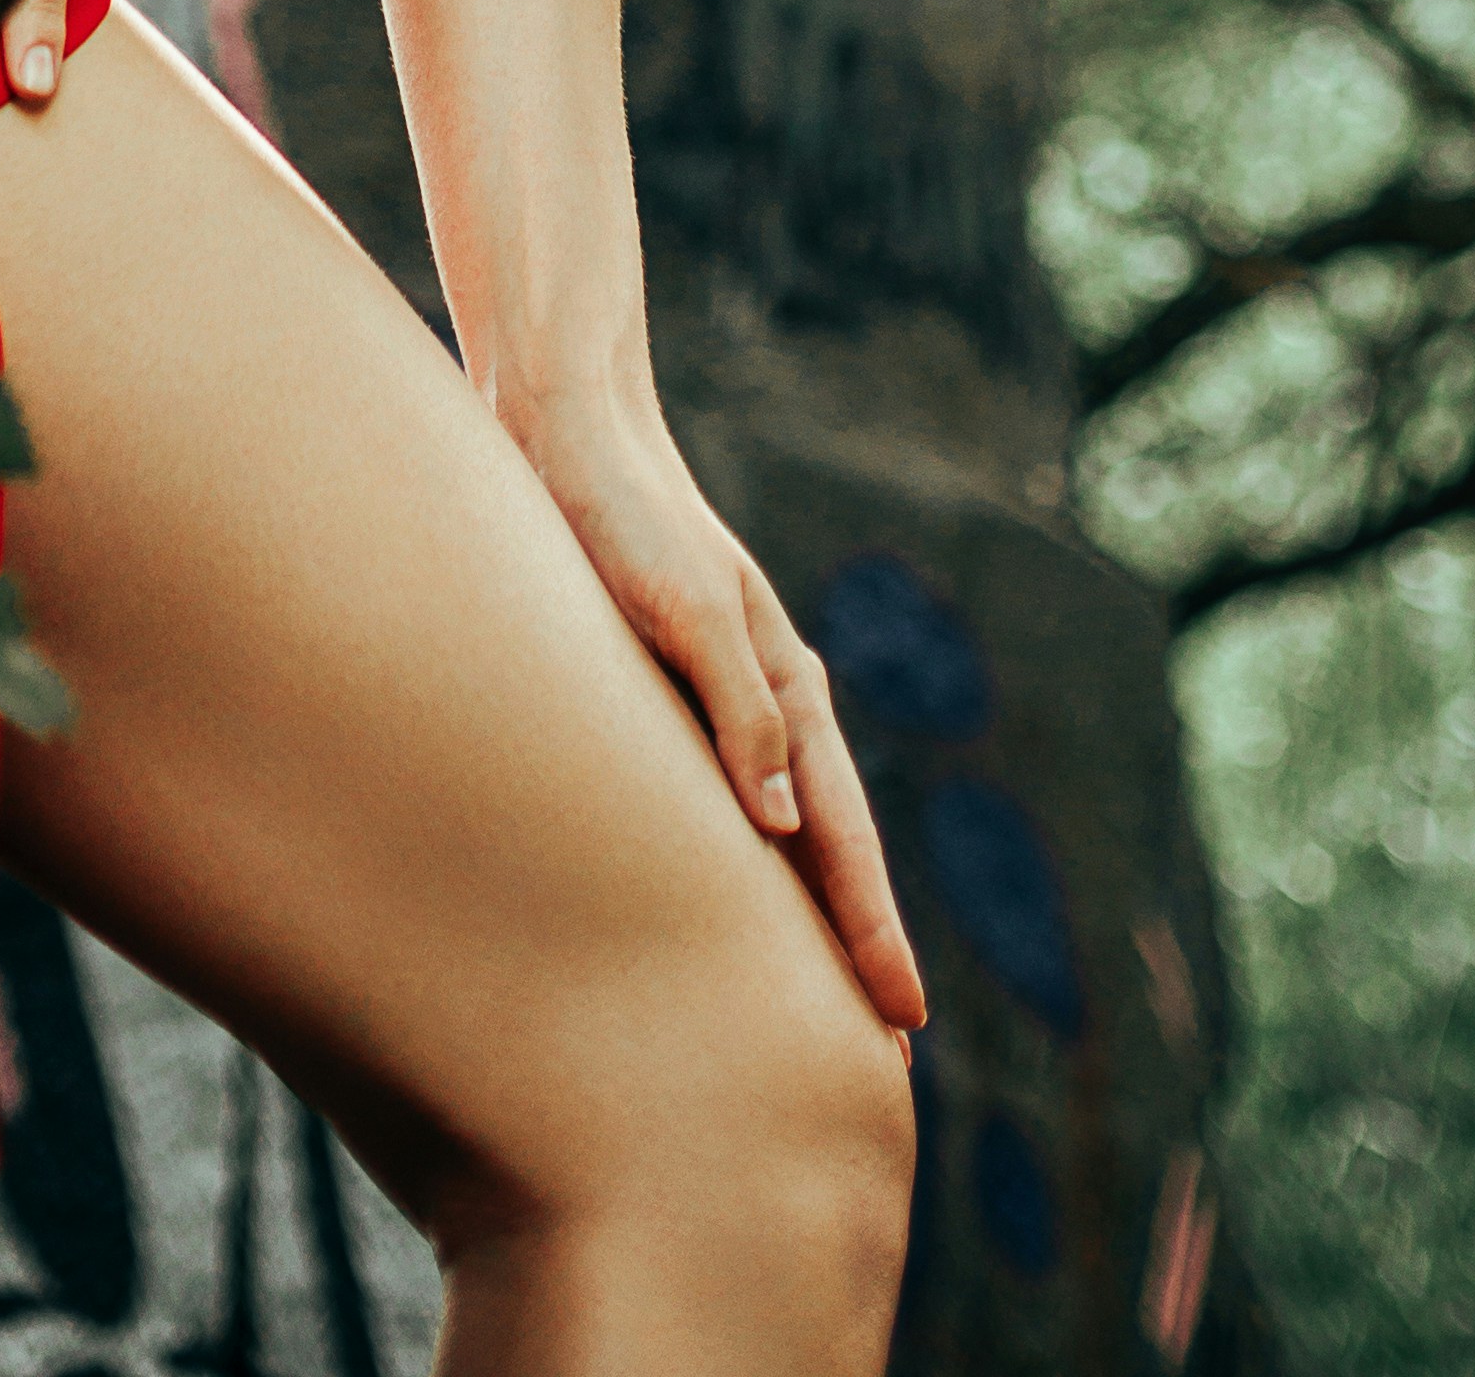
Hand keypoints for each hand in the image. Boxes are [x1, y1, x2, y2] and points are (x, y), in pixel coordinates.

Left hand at [508, 386, 925, 1036]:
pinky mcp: (666, 690)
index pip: (841, 835)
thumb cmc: (624, 515)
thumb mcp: (687, 609)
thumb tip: (783, 830)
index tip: (905, 1020)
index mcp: (786, 687)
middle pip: (828, 841)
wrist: (569, 428)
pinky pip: (721, 801)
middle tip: (893, 1045)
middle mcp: (767, 700)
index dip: (871, 928)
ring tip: (823, 993)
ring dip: (808, 907)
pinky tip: (728, 895)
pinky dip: (743, 862)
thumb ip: (738, 712)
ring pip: (781, 827)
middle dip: (859, 938)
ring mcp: (722, 696)